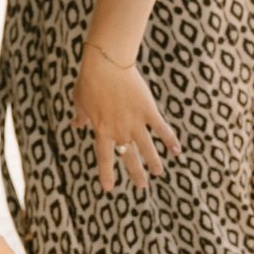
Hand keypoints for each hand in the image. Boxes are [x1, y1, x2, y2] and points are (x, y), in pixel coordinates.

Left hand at [71, 45, 181, 190]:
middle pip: (129, 156)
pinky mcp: (148, 110)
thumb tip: (75, 124)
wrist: (106, 64)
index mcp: (102, 130)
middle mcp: (119, 130)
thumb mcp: (80, 100)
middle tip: (142, 186)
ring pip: (146, 147)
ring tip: (158, 172)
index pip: (105, 157)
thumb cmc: (90, 80)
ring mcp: (135, 121)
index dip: (106, 173)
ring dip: (153, 161)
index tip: (109, 188)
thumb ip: (80, 115)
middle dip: (136, 172)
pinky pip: (161, 128)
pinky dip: (170, 140)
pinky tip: (177, 151)